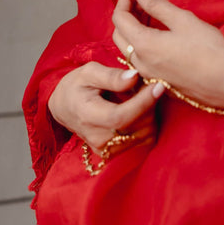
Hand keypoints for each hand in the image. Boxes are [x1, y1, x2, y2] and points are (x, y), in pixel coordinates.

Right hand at [48, 60, 162, 153]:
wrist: (65, 108)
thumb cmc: (77, 86)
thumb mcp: (89, 72)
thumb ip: (112, 76)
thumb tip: (134, 77)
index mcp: (88, 116)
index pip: (121, 117)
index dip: (143, 103)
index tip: (158, 86)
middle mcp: (97, 138)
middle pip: (138, 125)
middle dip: (149, 103)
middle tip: (144, 85)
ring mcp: (107, 149)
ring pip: (146, 133)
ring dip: (150, 113)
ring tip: (137, 96)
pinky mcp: (116, 153)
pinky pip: (144, 139)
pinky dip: (147, 123)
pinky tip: (137, 109)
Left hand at [112, 0, 223, 111]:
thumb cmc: (211, 48)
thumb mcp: (183, 20)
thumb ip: (157, 4)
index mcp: (143, 46)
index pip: (119, 17)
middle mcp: (140, 64)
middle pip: (120, 34)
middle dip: (128, 11)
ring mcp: (150, 76)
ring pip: (130, 48)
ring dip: (136, 26)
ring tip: (153, 10)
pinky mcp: (161, 82)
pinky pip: (142, 59)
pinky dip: (144, 41)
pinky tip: (161, 32)